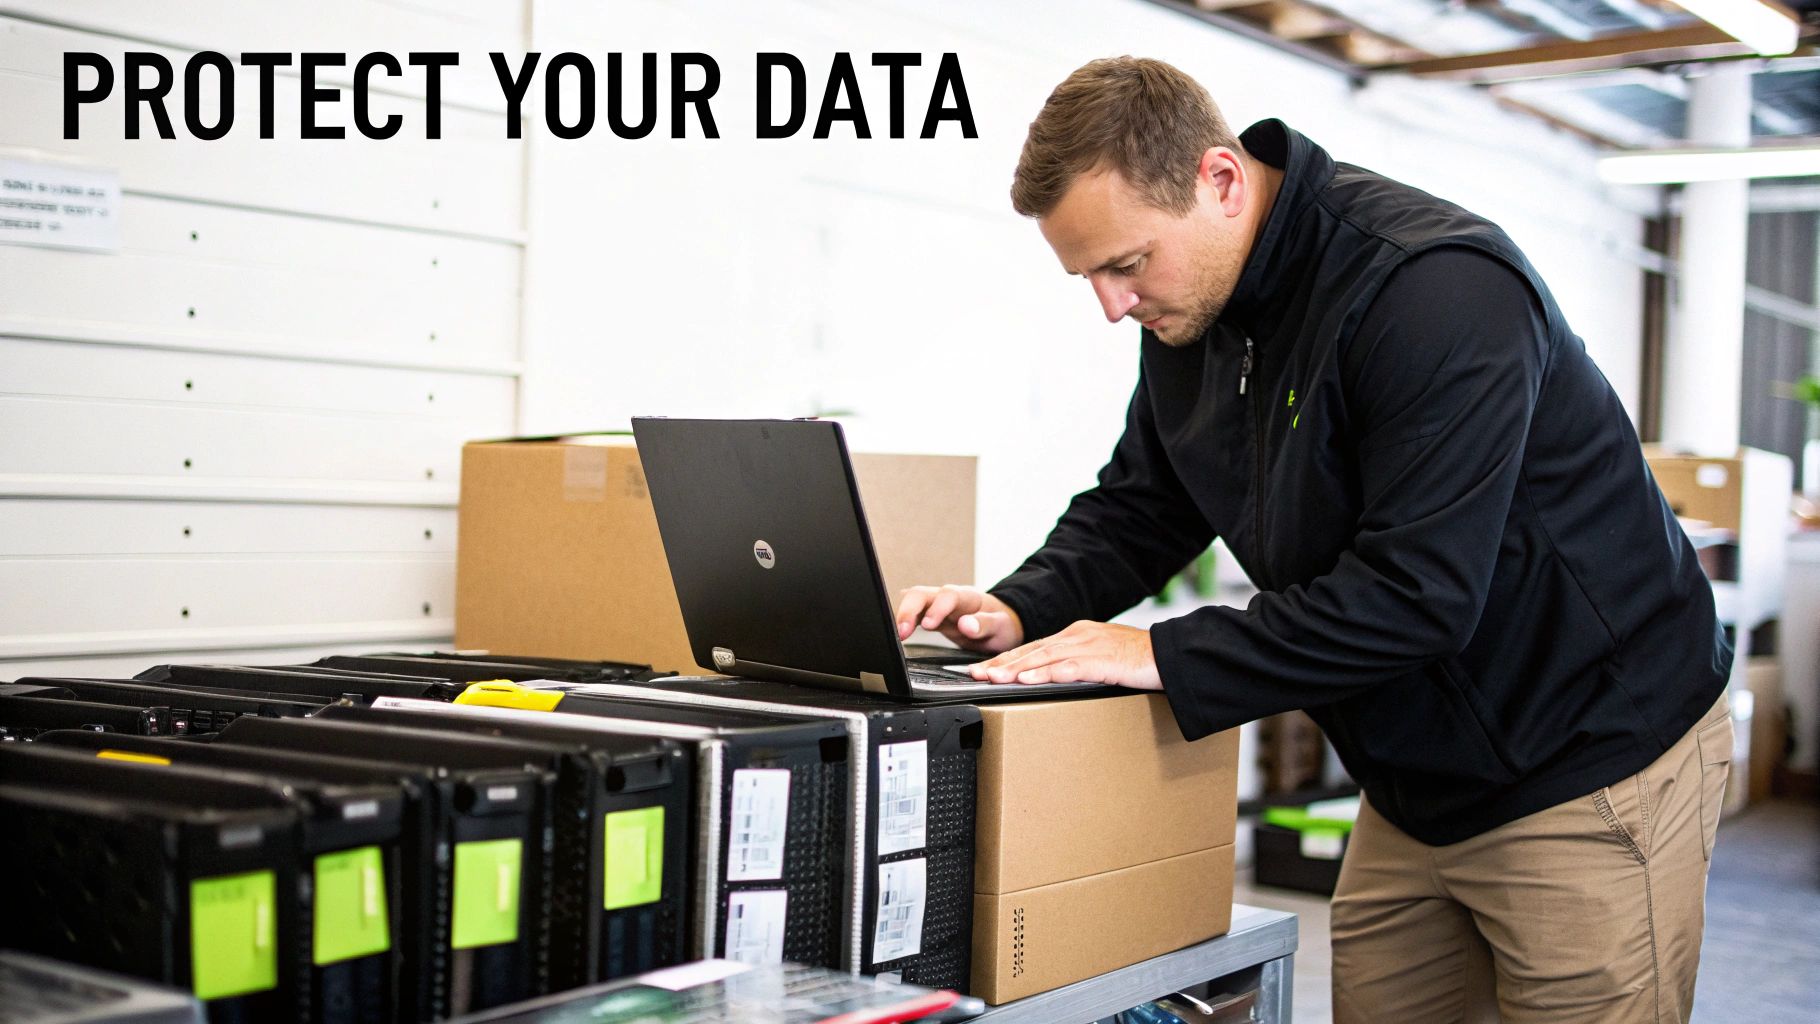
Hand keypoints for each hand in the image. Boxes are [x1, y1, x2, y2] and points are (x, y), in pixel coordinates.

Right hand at [895, 585, 1024, 653]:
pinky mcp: (932, 616)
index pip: (947, 596)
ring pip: (914, 601)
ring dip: (903, 615)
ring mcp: (938, 606)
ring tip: (898, 634)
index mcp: (967, 597)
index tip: (928, 625)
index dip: (935, 608)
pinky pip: (914, 613)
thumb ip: (985, 624)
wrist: (1002, 624)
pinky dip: (904, 620)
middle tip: (902, 632)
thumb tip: (965, 624)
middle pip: (922, 593)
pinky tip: (897, 629)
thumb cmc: (1003, 624)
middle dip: (909, 609)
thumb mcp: (1001, 627)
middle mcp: (949, 597)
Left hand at [969, 620, 1161, 689]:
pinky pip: (1068, 667)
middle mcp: (1078, 636)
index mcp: (1077, 635)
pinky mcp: (1102, 660)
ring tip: (992, 678)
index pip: (1034, 648)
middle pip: (1031, 650)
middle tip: (975, 674)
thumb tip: (1053, 680)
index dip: (1007, 659)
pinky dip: (1044, 673)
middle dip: (1001, 663)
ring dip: (1015, 668)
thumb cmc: (1140, 661)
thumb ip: (1078, 665)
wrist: (1173, 655)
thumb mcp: (1102, 660)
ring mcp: (1089, 646)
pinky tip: (1027, 679)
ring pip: (1043, 657)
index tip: (984, 670)